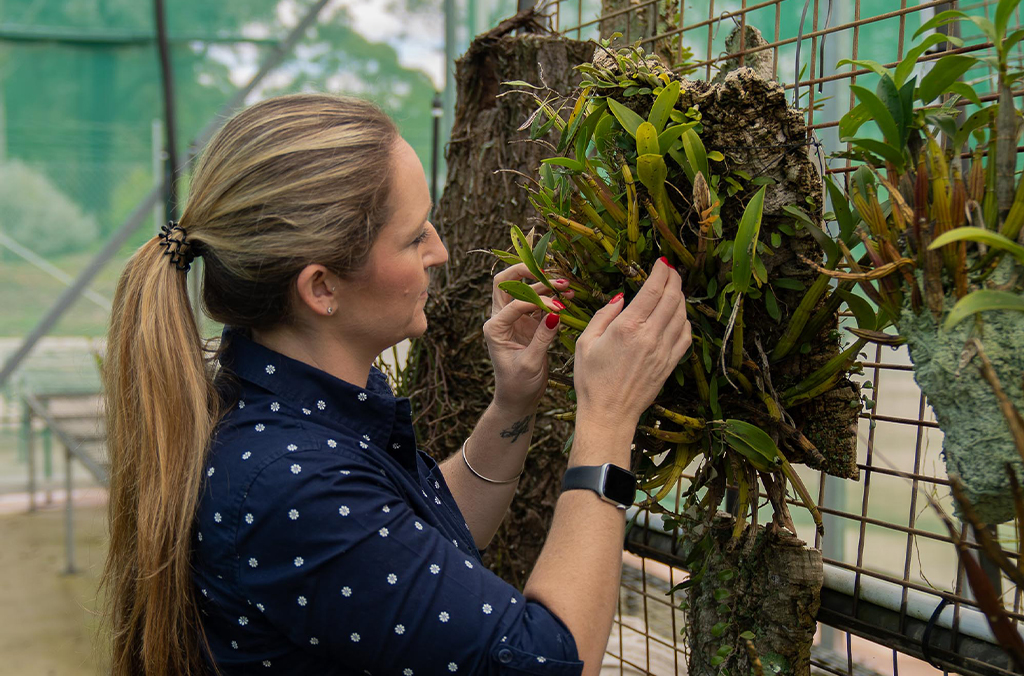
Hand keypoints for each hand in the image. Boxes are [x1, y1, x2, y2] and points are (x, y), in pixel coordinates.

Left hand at [483, 263, 573, 408]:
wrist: (517, 399)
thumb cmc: (518, 385)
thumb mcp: (530, 363)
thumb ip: (542, 337)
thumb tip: (556, 313)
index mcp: (495, 328)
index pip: (514, 303)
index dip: (536, 301)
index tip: (558, 307)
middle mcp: (501, 319)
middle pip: (507, 283)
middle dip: (526, 273)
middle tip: (549, 272)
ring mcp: (514, 319)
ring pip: (525, 290)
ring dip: (544, 285)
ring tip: (566, 285)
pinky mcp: (528, 323)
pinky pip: (538, 303)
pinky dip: (551, 297)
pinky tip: (566, 296)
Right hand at [573, 257, 691, 427]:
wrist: (609, 414)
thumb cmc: (591, 380)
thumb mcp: (586, 342)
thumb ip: (604, 315)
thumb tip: (620, 297)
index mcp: (628, 328)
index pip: (653, 290)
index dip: (661, 271)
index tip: (661, 262)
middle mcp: (650, 337)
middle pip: (672, 298)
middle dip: (674, 279)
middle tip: (671, 269)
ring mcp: (663, 351)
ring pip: (682, 315)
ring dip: (680, 297)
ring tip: (674, 289)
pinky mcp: (669, 364)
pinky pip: (686, 336)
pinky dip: (685, 321)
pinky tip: (678, 316)